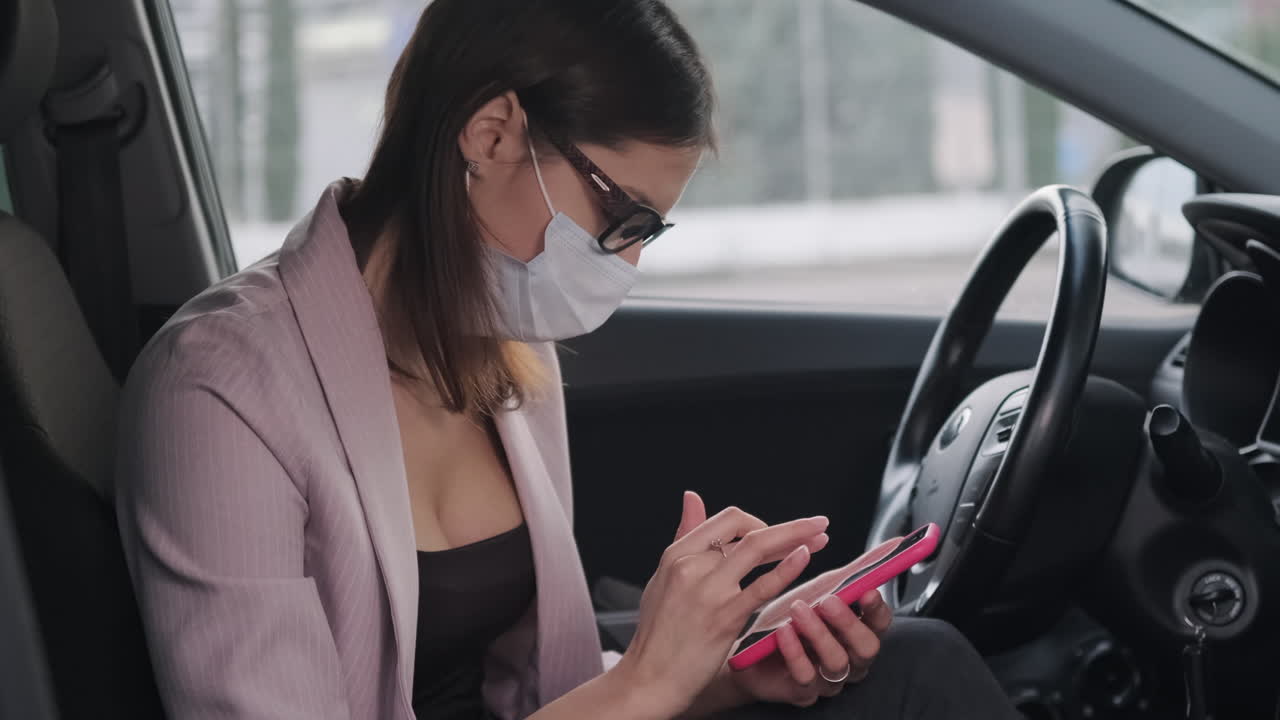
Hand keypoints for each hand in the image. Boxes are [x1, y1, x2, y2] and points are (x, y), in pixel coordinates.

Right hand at [612, 492, 829, 717]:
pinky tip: (806, 556)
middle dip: (788, 524)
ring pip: (756, 548)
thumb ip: (684, 537)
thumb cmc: (658, 632)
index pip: (725, 520)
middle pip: (745, 528)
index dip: (758, 522)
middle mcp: (690, 565)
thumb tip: (692, 497)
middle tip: (817, 524)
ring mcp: (708, 590)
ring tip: (822, 536)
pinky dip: (787, 567)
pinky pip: (762, 586)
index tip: (778, 535)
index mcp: (676, 554)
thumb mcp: (663, 578)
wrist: (648, 677)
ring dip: (796, 536)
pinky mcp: (724, 617)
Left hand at [725, 538, 899, 707]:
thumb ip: (854, 571)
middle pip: (866, 648)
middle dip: (848, 622)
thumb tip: (893, 544)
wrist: (751, 650)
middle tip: (828, 600)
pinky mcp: (803, 691)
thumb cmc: (792, 617)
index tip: (867, 589)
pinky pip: (806, 677)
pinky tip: (783, 632)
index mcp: (858, 632)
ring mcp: (828, 678)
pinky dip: (795, 652)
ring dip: (818, 633)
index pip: (880, 623)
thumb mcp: (823, 589)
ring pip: (837, 662)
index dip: (877, 608)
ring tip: (798, 609)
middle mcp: (850, 658)